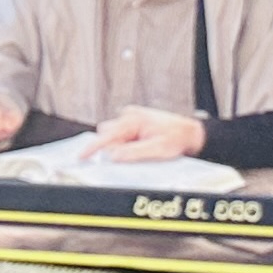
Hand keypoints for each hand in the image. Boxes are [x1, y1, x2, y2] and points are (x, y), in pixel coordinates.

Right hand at [91, 106, 209, 161]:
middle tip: (131, 155)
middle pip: (108, 135)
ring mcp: (132, 118)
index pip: (106, 136)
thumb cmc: (177, 138)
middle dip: (113, 147)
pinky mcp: (135, 123)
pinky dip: (126, 142)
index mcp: (133, 120)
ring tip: (142, 149)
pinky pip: (122, 134)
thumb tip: (114, 156)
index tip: (82, 157)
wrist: (190, 133)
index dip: (92, 148)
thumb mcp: (156, 149)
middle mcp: (130, 115)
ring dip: (121, 145)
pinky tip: (142, 145)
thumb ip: (133, 152)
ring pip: (114, 135)